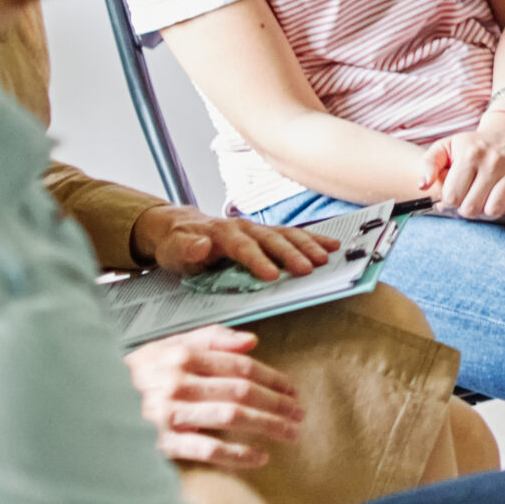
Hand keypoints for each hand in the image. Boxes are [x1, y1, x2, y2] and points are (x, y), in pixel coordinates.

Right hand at [127, 326, 304, 467]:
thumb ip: (208, 339)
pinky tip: (259, 457)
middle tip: (299, 414)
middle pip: (243, 390)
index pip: (241, 366)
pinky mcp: (159, 442)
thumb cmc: (129, 377)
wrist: (83, 404)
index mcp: (182, 356)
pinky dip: (237, 453)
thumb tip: (251, 341)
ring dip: (268, 424)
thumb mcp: (164, 347)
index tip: (293, 390)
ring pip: (232, 415)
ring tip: (290, 432)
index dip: (273, 378)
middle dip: (278, 402)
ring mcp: (169, 413)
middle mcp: (178, 381)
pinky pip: (207, 447)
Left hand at [130, 203, 336, 280]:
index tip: (273, 275)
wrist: (182, 227)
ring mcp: (258, 229)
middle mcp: (245, 228)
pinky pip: (293, 234)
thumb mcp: (173, 248)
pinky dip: (313, 239)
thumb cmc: (178, 243)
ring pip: (287, 235)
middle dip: (292, 254)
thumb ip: (187, 249)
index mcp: (223, 233)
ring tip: (324, 259)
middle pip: (272, 240)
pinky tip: (331, 245)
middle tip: (308, 269)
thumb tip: (202, 245)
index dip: (259, 261)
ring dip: (308, 246)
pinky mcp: (267, 234)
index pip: (244, 247)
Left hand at [435, 117, 504, 221]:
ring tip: (484, 201)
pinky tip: (503, 200)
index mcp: (470, 154)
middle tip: (468, 201)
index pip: (452, 197)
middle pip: (471, 208)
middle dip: (466, 210)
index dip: (448, 203)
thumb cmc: (473, 145)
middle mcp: (493, 161)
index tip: (452, 198)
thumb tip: (423, 186)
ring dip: (486, 211)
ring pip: (494, 210)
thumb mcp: (446, 146)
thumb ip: (429, 164)